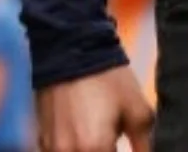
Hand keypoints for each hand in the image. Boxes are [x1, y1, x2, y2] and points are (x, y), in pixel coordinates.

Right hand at [36, 65, 154, 151]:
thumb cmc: (108, 78)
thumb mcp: (138, 111)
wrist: (69, 47)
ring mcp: (51, 148)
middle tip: (114, 144)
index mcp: (95, 149)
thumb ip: (145, 147)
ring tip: (101, 143)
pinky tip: (86, 142)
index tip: (124, 147)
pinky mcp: (41, 139)